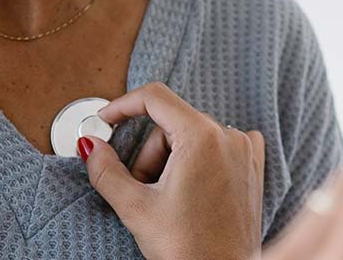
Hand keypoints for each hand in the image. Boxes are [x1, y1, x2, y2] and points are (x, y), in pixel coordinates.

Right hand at [82, 82, 266, 259]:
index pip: (155, 98)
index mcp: (202, 138)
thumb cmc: (189, 249)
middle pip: (171, 124)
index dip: (123, 106)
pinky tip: (192, 188)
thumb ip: (106, 170)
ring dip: (171, 161)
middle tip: (142, 189)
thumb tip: (90, 146)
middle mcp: (229, 137)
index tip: (105, 121)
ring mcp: (244, 151)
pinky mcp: (252, 166)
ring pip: (192, 136)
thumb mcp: (135, 208)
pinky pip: (218, 145)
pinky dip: (199, 160)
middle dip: (149, 154)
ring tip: (167, 198)